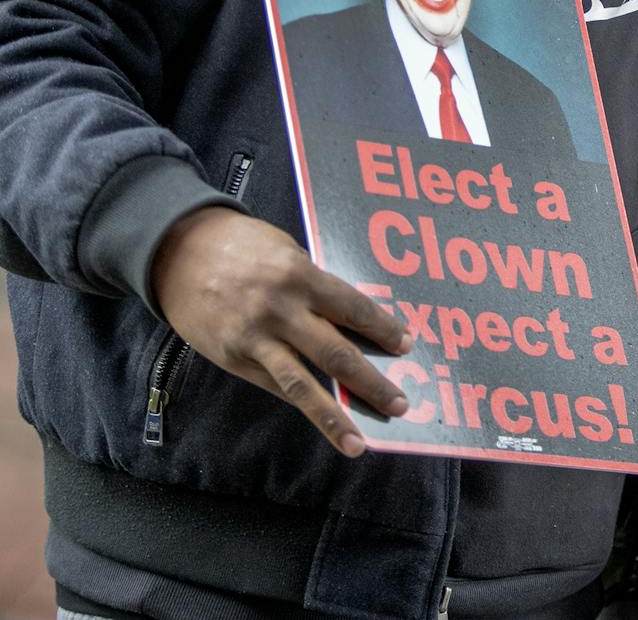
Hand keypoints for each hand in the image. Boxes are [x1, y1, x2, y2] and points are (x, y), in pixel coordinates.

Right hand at [151, 206, 412, 456]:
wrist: (180, 253)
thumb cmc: (244, 245)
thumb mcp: (287, 251)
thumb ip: (316, 285)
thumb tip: (353, 319)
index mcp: (300, 276)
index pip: (353, 307)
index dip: (382, 328)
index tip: (407, 346)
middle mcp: (280, 311)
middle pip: (335, 353)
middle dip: (371, 383)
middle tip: (399, 405)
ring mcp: (255, 340)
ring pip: (301, 385)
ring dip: (333, 416)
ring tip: (357, 442)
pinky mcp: (234, 360)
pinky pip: (275, 386)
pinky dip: (301, 403)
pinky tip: (323, 419)